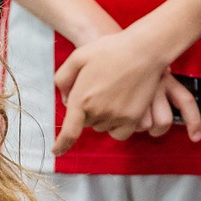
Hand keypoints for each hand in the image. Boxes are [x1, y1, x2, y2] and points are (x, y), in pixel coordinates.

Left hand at [52, 23, 200, 151]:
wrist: (144, 50)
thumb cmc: (110, 50)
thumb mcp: (78, 57)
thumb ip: (63, 79)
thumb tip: (66, 100)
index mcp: (82, 98)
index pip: (69, 132)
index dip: (61, 144)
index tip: (56, 151)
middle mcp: (98, 112)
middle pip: (86, 123)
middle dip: (86, 112)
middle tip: (97, 90)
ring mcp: (117, 117)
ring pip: (102, 127)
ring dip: (102, 117)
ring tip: (111, 94)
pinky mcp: (133, 118)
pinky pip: (120, 133)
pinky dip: (117, 126)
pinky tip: (119, 110)